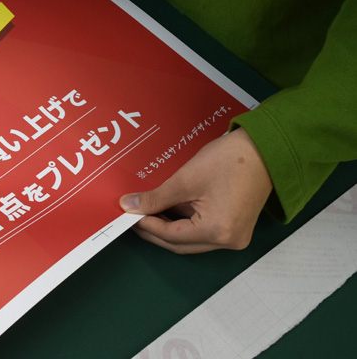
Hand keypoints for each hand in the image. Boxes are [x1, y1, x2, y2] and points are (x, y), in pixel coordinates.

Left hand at [118, 128, 272, 253]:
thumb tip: (131, 205)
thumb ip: (156, 197)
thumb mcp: (186, 179)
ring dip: (168, 226)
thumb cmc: (231, 160)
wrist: (265, 148)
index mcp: (217, 232)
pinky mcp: (236, 225)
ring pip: (191, 238)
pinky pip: (203, 229)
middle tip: (131, 216)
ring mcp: (234, 235)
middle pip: (180, 244)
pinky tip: (166, 207)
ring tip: (145, 210)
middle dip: (154, 231)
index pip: (170, 236)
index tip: (126, 214)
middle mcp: (228, 241)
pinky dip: (183, 220)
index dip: (145, 225)